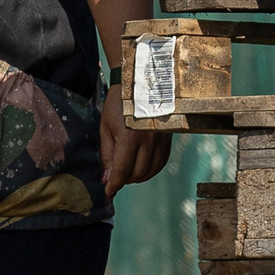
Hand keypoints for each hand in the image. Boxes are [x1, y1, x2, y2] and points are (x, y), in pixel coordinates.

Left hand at [99, 83, 169, 197]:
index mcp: (130, 137)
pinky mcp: (168, 139)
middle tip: (114, 177)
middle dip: (124, 180)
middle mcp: (148, 140)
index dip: (114, 184)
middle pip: (137, 174)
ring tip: (126, 171)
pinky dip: (150, 169)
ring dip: (137, 177)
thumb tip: (107, 179)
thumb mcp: (106, 127)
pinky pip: (161, 163)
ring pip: (150, 171)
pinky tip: (140, 165)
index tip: (108, 192)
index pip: (122, 170)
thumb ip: (107, 154)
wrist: (141, 82)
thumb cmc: (118, 103)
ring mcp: (161, 140)